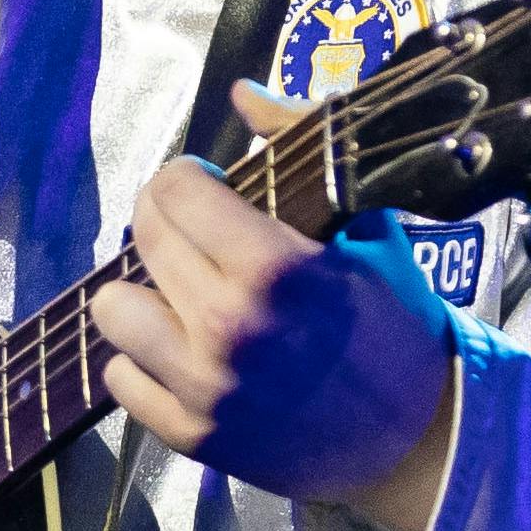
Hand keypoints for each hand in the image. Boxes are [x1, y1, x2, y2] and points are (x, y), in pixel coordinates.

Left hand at [88, 83, 460, 520]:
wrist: (418, 437)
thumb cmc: (395, 322)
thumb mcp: (366, 228)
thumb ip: (300, 151)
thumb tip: (241, 93)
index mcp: (274, 267)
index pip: (176, 189)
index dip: (190, 177)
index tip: (211, 186)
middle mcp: (229, 326)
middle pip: (143, 238)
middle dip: (164, 219)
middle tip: (196, 231)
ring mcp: (205, 387)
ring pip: (112, 310)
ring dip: (143, 292)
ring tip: (182, 295)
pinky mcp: (192, 436)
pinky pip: (120, 378)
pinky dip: (142, 360)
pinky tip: (183, 349)